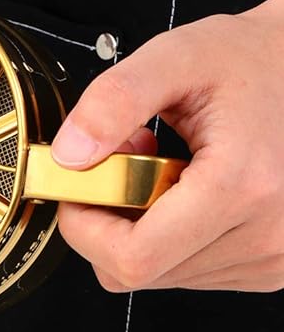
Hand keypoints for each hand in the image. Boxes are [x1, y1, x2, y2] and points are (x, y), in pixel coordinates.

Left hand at [51, 0, 283, 292]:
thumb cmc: (251, 59)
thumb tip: (69, 156)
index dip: (84, 227)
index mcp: (240, 187)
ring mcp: (272, 257)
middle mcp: (265, 236)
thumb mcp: (176, 57)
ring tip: (160, 165)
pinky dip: (167, 232)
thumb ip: (113, 101)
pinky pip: (187, 269)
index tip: (79, 185)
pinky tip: (181, 186)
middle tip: (123, 161)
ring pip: (160, 274)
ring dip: (139, 224)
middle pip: (139, 271)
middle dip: (108, 218)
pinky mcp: (270, 262)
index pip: (131, 259)